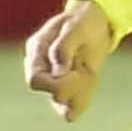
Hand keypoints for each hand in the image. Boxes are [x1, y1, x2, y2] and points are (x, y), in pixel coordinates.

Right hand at [24, 0, 113, 123]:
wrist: (96, 24)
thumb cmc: (83, 21)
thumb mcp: (76, 27)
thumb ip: (63, 47)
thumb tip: (58, 71)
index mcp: (36, 52)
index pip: (35, 80)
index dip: (58, 83)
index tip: (77, 72)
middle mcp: (41, 69)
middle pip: (51, 94)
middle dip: (75, 86)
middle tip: (85, 69)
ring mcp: (53, 82)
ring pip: (64, 105)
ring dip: (83, 89)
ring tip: (88, 69)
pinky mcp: (68, 91)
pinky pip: (74, 108)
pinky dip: (86, 96)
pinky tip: (91, 78)